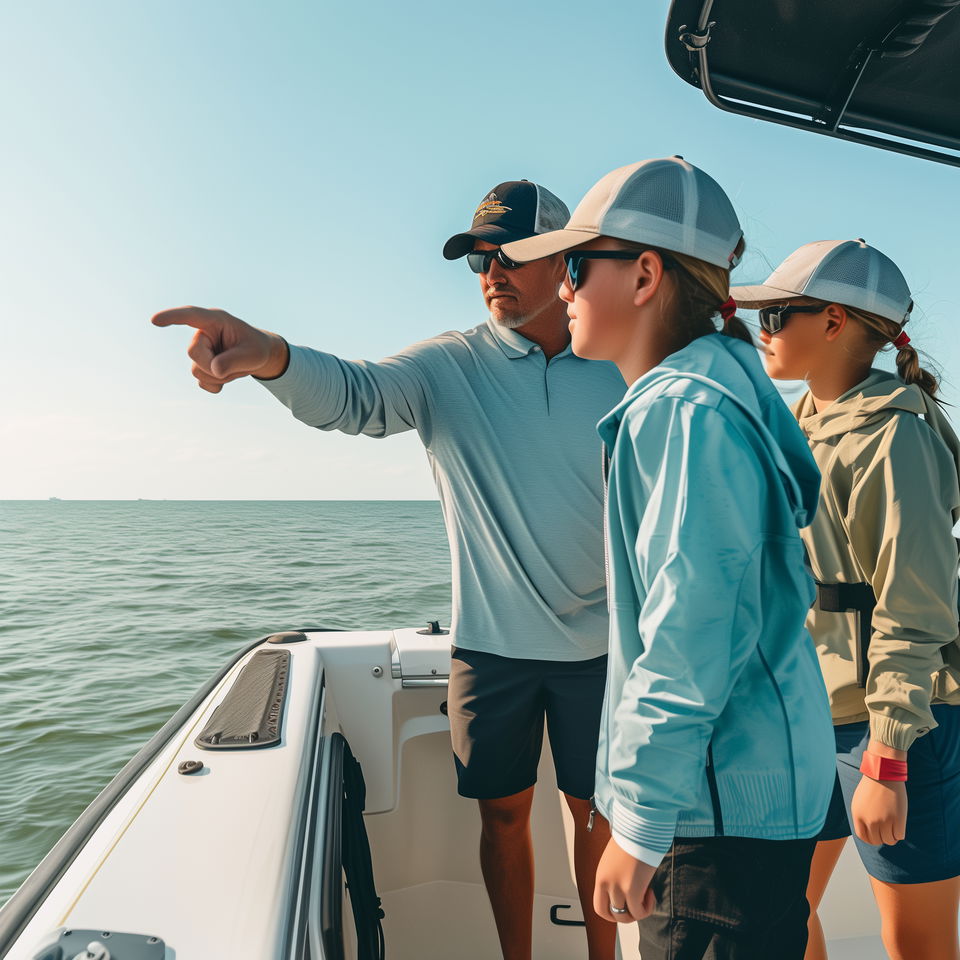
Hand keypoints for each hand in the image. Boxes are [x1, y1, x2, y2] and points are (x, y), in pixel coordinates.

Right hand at [152, 306, 288, 392]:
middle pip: (193, 352)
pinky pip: (201, 382)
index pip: (190, 316)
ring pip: (196, 370)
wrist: (259, 356)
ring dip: (219, 376)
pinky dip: (216, 385)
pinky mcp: (200, 366)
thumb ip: (235, 360)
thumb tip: (214, 370)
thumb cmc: (256, 349)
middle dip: (213, 365)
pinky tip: (227, 376)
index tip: (155, 320)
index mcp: (215, 320)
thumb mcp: (254, 355)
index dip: (172, 317)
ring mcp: (200, 350)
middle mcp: (204, 333)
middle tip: (236, 364)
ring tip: (235, 367)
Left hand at [593, 838, 657, 922]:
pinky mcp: (631, 889)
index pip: (598, 905)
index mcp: (601, 875)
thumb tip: (629, 882)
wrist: (638, 827)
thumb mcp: (617, 859)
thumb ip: (617, 874)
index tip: (625, 902)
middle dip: (623, 916)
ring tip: (646, 896)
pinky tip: (651, 893)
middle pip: (607, 914)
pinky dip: (647, 908)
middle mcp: (606, 883)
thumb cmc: (632, 837)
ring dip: (637, 912)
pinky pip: (638, 912)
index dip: (612, 910)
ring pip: (624, 917)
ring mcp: (617, 887)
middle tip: (636, 905)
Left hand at [851, 774, 906, 845]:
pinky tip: (899, 825)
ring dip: (892, 837)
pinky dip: (900, 833)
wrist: (883, 774)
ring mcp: (884, 821)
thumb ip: (862, 816)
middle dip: (882, 838)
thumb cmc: (872, 786)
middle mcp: (869, 820)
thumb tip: (868, 831)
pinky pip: (899, 836)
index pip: (863, 837)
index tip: (876, 835)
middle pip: (876, 840)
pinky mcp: (897, 819)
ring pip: (889, 840)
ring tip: (893, 828)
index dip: (870, 838)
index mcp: (858, 815)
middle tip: (886, 832)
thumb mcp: (860, 801)